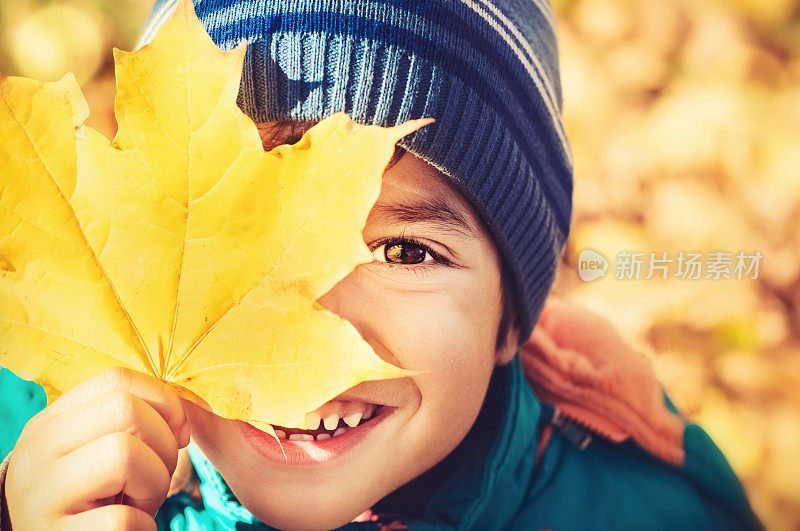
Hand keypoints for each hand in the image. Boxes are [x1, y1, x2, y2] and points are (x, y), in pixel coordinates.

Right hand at [5, 367, 189, 529]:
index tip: (180, 434)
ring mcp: (39, 495)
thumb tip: (186, 414)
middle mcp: (36, 451)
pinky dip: (143, 526)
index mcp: (51, 423)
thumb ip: (129, 421)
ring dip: (155, 485)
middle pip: (126, 410)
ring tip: (140, 505)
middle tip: (157, 477)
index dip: (165, 401)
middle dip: (164, 445)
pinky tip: (132, 529)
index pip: (116, 380)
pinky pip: (122, 519)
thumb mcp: (97, 451)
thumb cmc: (92, 499)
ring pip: (124, 454)